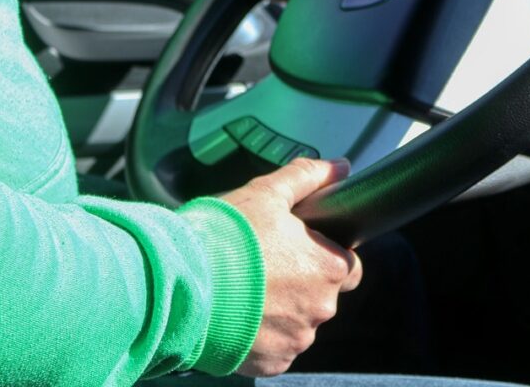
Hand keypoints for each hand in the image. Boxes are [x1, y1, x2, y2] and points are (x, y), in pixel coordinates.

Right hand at [220, 158, 361, 376]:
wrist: (182, 285)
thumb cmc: (227, 237)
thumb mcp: (268, 193)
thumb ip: (308, 177)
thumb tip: (340, 166)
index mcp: (328, 267)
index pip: (347, 265)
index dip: (325, 254)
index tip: (298, 249)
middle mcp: (321, 308)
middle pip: (322, 295)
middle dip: (300, 282)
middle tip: (264, 265)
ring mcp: (296, 339)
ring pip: (298, 322)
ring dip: (281, 310)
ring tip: (245, 289)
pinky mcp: (271, 363)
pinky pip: (276, 348)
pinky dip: (262, 335)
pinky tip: (238, 314)